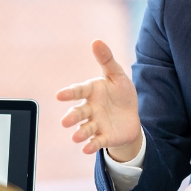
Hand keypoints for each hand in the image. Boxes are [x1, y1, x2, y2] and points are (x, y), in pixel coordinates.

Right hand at [56, 40, 142, 160]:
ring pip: (85, 129)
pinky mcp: (104, 137)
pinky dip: (91, 146)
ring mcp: (96, 123)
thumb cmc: (120, 93)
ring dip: (79, 133)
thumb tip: (96, 41)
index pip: (78, 91)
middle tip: (65, 122)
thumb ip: (106, 60)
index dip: (69, 93)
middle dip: (72, 117)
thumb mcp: (117, 75)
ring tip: (75, 137)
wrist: (131, 117)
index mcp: (91, 91)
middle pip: (78, 112)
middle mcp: (90, 108)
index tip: (59, 95)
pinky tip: (86, 149)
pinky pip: (97, 142)